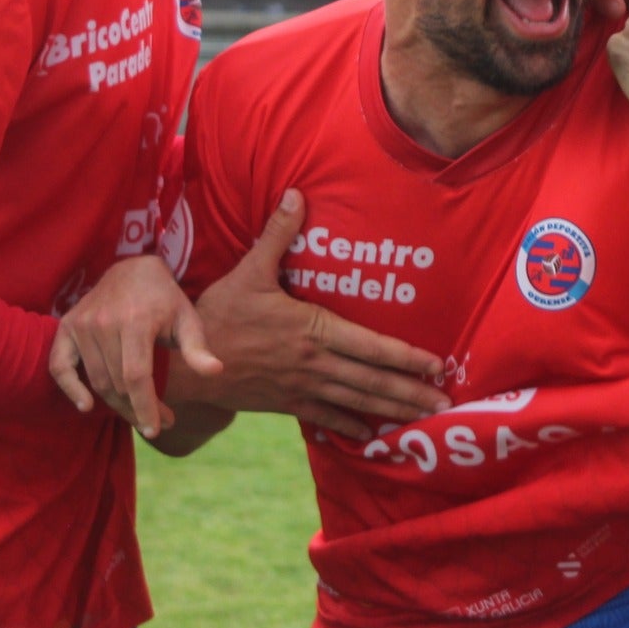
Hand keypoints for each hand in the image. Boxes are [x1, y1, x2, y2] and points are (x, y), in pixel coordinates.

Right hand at [50, 255, 220, 438]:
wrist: (132, 270)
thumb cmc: (165, 300)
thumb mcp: (187, 318)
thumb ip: (198, 348)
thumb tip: (216, 371)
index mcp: (136, 320)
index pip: (136, 376)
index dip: (145, 407)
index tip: (157, 428)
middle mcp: (104, 322)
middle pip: (116, 384)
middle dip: (137, 410)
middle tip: (158, 423)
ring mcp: (82, 324)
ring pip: (96, 380)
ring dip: (116, 405)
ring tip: (140, 415)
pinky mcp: (67, 327)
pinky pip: (60, 367)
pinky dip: (70, 389)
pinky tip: (86, 406)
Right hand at [176, 190, 449, 439]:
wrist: (182, 365)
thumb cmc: (218, 314)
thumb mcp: (248, 270)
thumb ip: (278, 235)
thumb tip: (296, 193)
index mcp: (312, 329)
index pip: (370, 345)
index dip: (406, 357)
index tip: (437, 364)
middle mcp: (313, 362)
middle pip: (372, 379)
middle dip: (410, 390)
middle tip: (446, 401)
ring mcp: (301, 386)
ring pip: (356, 401)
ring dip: (392, 409)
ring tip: (424, 417)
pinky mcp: (286, 404)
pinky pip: (325, 417)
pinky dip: (350, 426)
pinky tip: (372, 434)